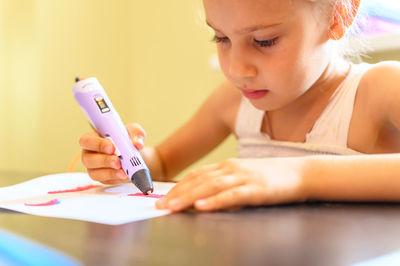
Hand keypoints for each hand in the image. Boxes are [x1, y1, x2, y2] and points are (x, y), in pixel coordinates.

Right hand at [79, 123, 145, 184]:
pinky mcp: (102, 178)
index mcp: (93, 138)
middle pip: (88, 159)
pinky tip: (126, 176)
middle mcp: (90, 153)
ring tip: (123, 171)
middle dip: (104, 161)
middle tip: (118, 162)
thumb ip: (136, 134)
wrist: (135, 154)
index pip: (87, 141)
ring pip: (95, 173)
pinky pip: (106, 181)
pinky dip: (117, 179)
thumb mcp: (134, 131)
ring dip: (110, 173)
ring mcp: (94, 167)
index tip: (112, 148)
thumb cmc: (129, 139)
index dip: (98, 144)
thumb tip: (138, 144)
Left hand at [156, 158, 306, 211]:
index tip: (163, 197)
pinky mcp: (256, 189)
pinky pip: (232, 195)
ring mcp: (244, 178)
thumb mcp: (244, 176)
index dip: (178, 186)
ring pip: (210, 187)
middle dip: (177, 193)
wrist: (300, 172)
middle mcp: (232, 169)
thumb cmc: (271, 176)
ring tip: (172, 207)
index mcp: (227, 166)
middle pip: (199, 181)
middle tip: (160, 206)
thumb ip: (225, 183)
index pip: (197, 175)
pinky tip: (202, 207)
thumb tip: (204, 197)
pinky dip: (215, 201)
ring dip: (189, 197)